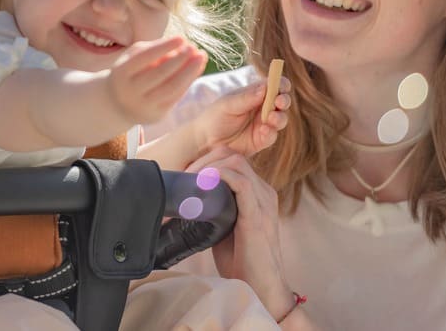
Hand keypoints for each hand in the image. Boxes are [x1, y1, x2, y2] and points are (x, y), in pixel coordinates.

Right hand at [105, 36, 206, 125]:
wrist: (117, 104)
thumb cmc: (130, 72)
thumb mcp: (133, 57)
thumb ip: (154, 49)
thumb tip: (182, 44)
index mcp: (121, 72)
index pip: (145, 57)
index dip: (164, 47)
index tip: (182, 37)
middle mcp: (131, 90)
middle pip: (160, 73)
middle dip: (180, 59)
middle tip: (193, 47)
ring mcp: (144, 105)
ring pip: (171, 88)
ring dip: (189, 71)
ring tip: (201, 57)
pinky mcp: (156, 115)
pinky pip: (176, 97)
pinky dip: (188, 82)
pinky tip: (196, 69)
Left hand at [189, 148, 295, 321]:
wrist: (261, 290)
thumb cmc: (241, 262)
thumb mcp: (224, 227)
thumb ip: (214, 209)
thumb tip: (185, 198)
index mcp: (257, 193)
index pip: (231, 160)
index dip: (206, 161)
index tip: (184, 175)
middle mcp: (264, 192)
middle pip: (231, 156)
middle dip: (202, 161)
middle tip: (181, 178)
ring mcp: (264, 202)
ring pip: (235, 163)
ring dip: (206, 168)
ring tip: (188, 183)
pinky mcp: (258, 216)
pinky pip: (241, 183)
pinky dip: (218, 178)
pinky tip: (201, 187)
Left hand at [192, 75, 291, 157]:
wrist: (205, 140)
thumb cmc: (214, 117)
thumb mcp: (228, 104)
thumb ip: (246, 98)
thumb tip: (265, 87)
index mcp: (256, 93)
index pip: (275, 85)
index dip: (281, 84)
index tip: (282, 86)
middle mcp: (263, 107)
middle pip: (283, 102)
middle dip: (284, 101)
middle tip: (279, 102)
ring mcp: (264, 124)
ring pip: (281, 119)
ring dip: (279, 118)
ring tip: (270, 118)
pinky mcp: (262, 140)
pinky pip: (272, 136)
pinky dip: (270, 133)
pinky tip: (263, 131)